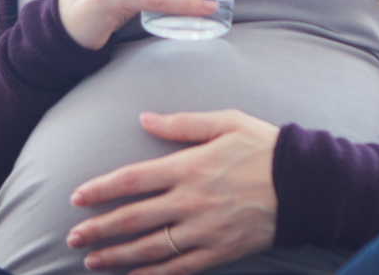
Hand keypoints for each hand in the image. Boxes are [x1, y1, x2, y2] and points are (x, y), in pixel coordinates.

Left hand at [66, 110, 278, 274]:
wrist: (307, 184)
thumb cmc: (266, 147)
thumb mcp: (226, 121)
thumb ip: (182, 124)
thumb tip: (144, 119)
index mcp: (189, 166)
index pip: (132, 180)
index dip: (100, 189)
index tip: (76, 198)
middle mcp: (191, 201)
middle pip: (133, 218)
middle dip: (98, 228)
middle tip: (72, 236)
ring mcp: (205, 230)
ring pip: (150, 247)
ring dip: (117, 255)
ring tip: (90, 261)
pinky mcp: (220, 251)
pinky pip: (180, 268)